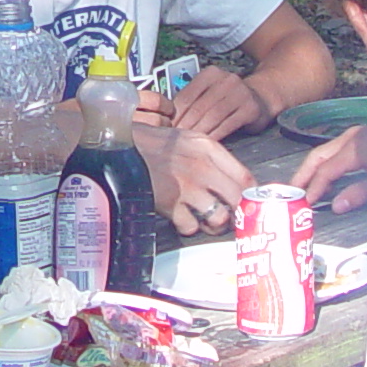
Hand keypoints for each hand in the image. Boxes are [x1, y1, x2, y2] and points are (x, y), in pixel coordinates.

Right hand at [133, 123, 250, 237]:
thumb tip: (227, 178)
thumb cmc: (150, 142)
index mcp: (208, 148)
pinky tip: (181, 218)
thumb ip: (209, 156)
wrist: (117, 145)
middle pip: (236, 200)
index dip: (249, 194)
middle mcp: (202, 167)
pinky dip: (188, 227)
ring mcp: (187, 187)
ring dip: (212, 223)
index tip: (246, 202)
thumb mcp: (185, 138)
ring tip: (203, 218)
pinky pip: (191, 227)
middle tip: (226, 214)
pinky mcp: (170, 204)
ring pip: (218, 218)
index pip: (245, 177)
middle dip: (233, 211)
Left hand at [168, 65, 270, 139]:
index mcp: (211, 74)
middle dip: (186, 125)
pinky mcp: (250, 108)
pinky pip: (228, 124)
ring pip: (213, 116)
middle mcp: (226, 80)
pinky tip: (208, 141)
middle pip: (199, 107)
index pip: (187, 95)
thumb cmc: (229, 98)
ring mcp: (240, 93)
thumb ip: (193, 100)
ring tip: (190, 141)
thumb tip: (171, 118)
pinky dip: (216, 134)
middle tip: (177, 138)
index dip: (176, 114)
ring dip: (199, 131)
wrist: (260, 97)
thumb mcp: (210, 92)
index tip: (169, 127)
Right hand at [294, 111, 366, 213]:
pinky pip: (335, 148)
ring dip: (312, 167)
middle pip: (318, 156)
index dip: (312, 188)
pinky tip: (327, 173)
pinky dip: (325, 161)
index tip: (302, 205)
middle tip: (289, 193)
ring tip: (303, 185)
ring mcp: (358, 134)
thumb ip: (362, 193)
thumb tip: (335, 206)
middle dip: (302, 174)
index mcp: (355, 149)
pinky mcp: (366, 135)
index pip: (325, 171)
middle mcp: (351, 138)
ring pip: (325, 150)